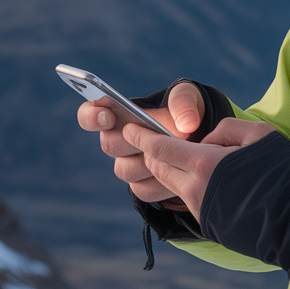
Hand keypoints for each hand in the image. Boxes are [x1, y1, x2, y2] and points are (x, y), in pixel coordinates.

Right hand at [77, 82, 205, 204]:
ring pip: (125, 170)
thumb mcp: (189, 98)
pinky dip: (162, 184)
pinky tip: (181, 176)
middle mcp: (117, 140)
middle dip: (132, 141)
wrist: (200, 140)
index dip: (92, 116)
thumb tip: (185, 124)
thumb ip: (184, 102)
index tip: (108, 116)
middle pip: (109, 145)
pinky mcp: (142, 185)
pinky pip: (144, 190)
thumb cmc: (186, 112)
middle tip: (156, 137)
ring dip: (148, 163)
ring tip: (174, 156)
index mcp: (118, 113)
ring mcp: (128, 165)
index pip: (88, 115)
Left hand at [123, 117, 275, 220]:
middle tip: (148, 140)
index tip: (130, 128)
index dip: (141, 137)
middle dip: (149, 153)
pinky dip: (188, 185)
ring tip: (179, 158)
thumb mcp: (258, 133)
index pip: (159, 149)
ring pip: (171, 187)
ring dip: (168, 171)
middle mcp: (195, 190)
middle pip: (158, 169)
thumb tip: (205, 142)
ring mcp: (201, 211)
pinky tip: (206, 178)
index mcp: (204, 164)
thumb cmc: (284, 170)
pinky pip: (190, 200)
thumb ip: (224, 130)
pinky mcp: (209, 225)